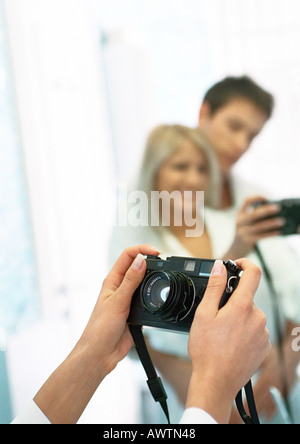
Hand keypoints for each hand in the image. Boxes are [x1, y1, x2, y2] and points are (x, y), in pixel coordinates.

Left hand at [78, 244, 159, 375]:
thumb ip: (131, 281)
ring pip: (144, 282)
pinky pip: (147, 299)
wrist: (100, 354)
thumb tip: (141, 260)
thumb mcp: (118, 301)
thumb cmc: (100, 328)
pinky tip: (159, 298)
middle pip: (137, 266)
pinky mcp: (135, 312)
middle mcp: (120, 287)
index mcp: (112, 280)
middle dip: (151, 261)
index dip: (142, 250)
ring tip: (163, 278)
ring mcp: (128, 299)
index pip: (128, 256)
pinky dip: (154, 296)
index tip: (157, 253)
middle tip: (164, 264)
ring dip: (153, 278)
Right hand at [186, 258, 270, 423]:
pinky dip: (244, 330)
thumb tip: (220, 266)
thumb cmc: (206, 350)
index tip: (236, 265)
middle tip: (216, 315)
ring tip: (222, 334)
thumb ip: (214, 287)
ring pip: (250, 314)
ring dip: (238, 317)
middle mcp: (257, 318)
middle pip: (246, 297)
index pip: (253, 273)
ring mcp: (263, 333)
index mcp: (242, 307)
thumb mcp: (204, 314)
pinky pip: (255, 329)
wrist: (216, 382)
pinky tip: (231, 342)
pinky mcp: (264, 346)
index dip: (245, 264)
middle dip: (232, 300)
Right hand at [227, 196, 283, 257]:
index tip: (267, 198)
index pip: (247, 201)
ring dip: (272, 223)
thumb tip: (273, 212)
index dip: (257, 197)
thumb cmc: (245, 233)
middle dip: (267, 210)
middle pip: (254, 214)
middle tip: (277, 208)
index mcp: (240, 214)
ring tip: (281, 221)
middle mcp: (240, 221)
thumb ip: (255, 216)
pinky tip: (278, 232)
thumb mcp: (246, 222)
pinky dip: (271, 234)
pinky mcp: (247, 240)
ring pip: (259, 226)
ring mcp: (243, 231)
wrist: (235, 249)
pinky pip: (261, 236)